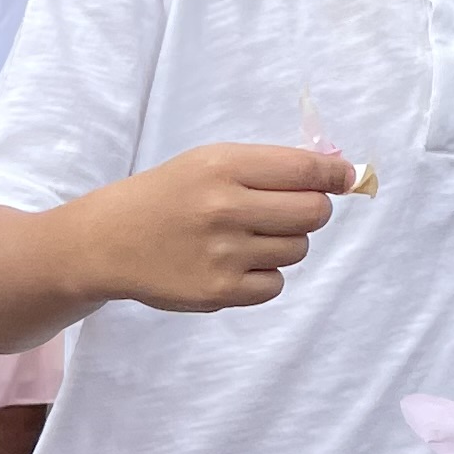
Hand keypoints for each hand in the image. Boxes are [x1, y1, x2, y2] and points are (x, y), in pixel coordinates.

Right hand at [88, 142, 354, 313]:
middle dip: (311, 211)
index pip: (305, 170)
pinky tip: (233, 264)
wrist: (108, 241)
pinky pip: (275, 284)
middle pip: (313, 213)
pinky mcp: (219, 291)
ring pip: (297, 250)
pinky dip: (264, 275)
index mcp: (223, 166)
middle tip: (287, 211)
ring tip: (245, 238)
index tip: (345, 178)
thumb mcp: (208, 162)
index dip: (335, 175)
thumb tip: (338, 174)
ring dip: (283, 243)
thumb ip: (267, 166)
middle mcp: (224, 208)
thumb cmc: (167, 196)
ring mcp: (222, 253)